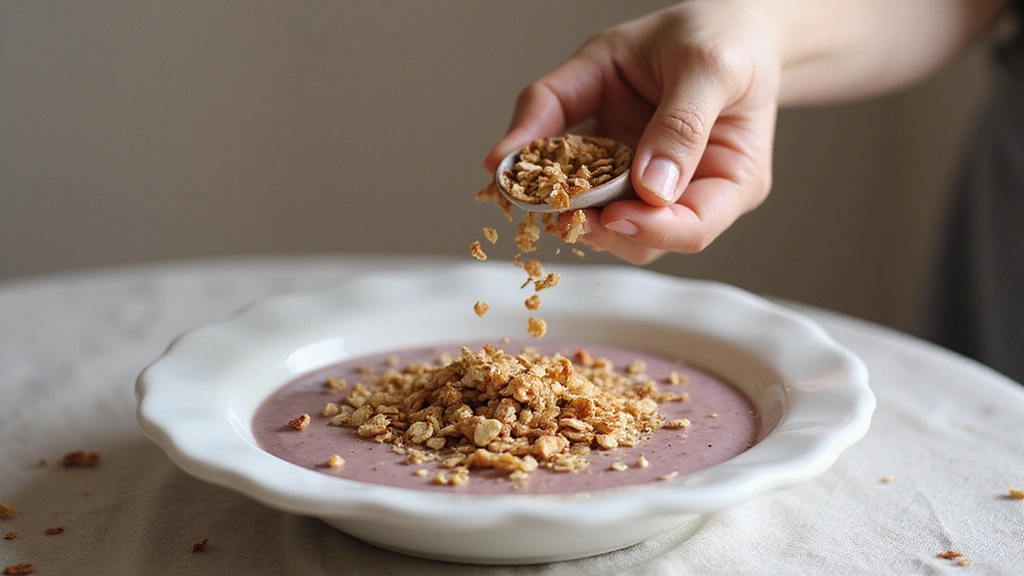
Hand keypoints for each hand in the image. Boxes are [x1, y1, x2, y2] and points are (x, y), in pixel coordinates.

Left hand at [484, 1, 781, 263]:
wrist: (714, 20)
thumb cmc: (723, 39)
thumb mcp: (707, 65)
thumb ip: (680, 122)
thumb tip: (649, 188)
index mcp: (730, 177)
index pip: (693, 229)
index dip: (651, 230)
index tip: (612, 215)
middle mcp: (690, 190)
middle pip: (644, 238)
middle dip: (600, 228)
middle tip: (558, 207)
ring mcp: (648, 181)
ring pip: (606, 222)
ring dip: (569, 209)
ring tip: (537, 188)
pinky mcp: (613, 164)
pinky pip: (581, 183)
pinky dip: (552, 178)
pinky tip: (528, 164)